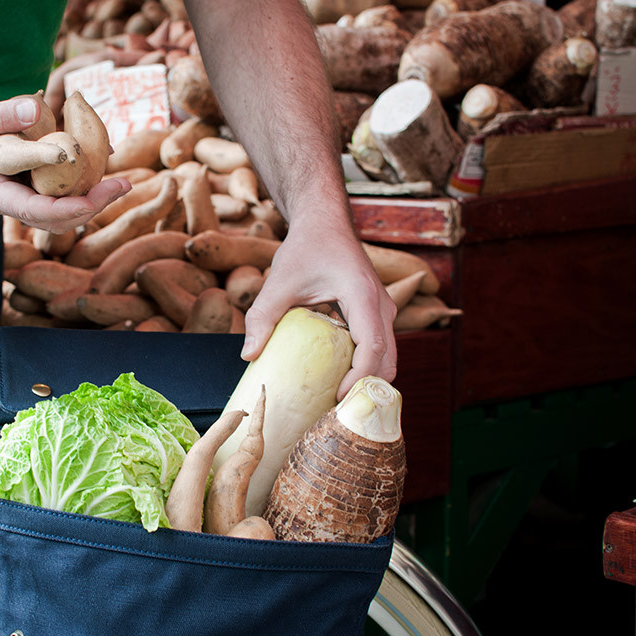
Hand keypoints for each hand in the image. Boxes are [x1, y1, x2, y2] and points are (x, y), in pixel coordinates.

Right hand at [0, 97, 129, 233]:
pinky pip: (51, 184)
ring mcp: (12, 191)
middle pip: (55, 218)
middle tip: (123, 184)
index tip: (101, 196)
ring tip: (117, 178)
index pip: (37, 213)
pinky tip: (94, 156)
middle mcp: (6, 199)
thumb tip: (35, 106)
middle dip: (91, 205)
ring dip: (87, 195)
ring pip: (56, 205)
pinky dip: (74, 176)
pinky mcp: (18, 178)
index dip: (72, 209)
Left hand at [241, 221, 397, 400]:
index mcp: (362, 296)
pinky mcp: (376, 314)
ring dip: (365, 380)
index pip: (372, 347)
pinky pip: (378, 347)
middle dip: (365, 389)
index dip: (358, 378)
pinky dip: (364, 367)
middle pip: (387, 359)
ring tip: (335, 402)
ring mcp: (383, 310)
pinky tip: (337, 380)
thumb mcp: (279, 281)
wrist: (324, 222)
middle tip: (335, 413)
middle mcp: (381, 305)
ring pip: (387, 356)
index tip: (336, 399)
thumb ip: (263, 316)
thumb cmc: (305, 247)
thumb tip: (248, 355)